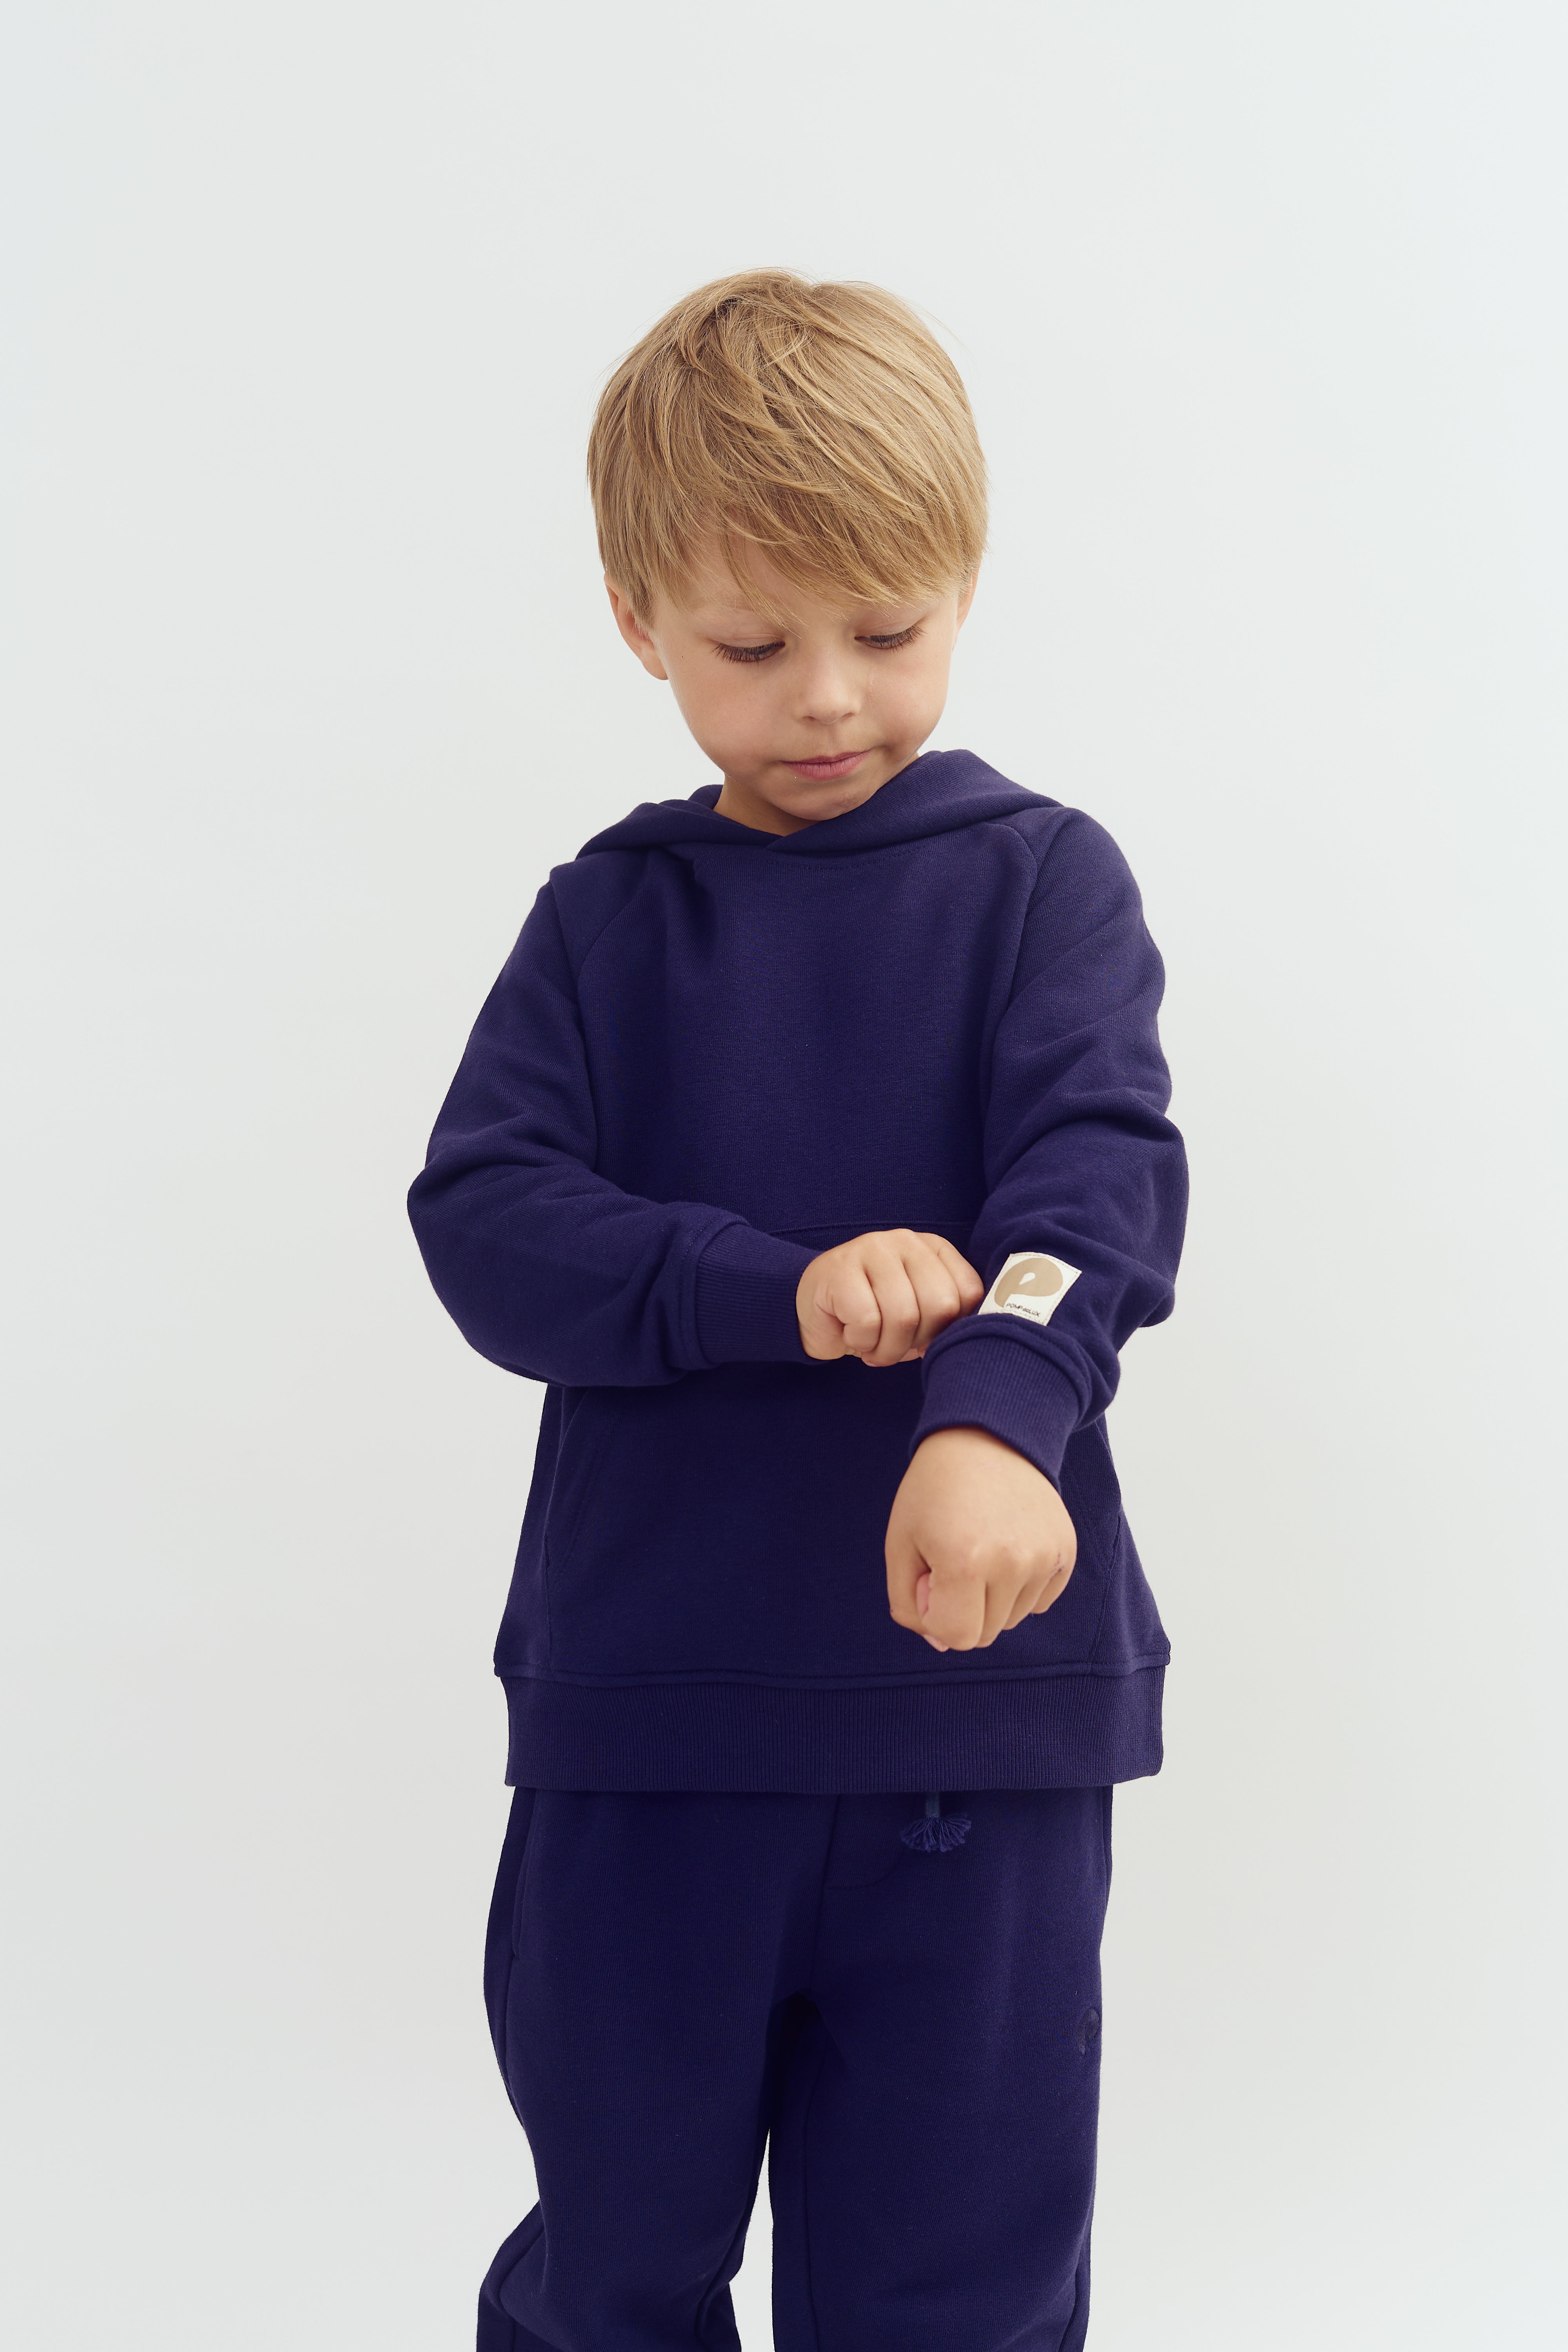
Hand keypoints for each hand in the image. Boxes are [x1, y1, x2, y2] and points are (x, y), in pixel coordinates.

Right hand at [796, 1230, 983, 1366]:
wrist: (813, 1308)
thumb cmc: (872, 1315)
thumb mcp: (917, 1314)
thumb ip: (945, 1318)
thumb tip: (964, 1343)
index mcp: (933, 1250)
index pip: (968, 1293)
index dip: (949, 1330)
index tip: (925, 1339)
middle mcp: (906, 1242)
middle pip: (940, 1305)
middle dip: (918, 1341)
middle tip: (895, 1347)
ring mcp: (872, 1249)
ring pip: (903, 1316)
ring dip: (886, 1349)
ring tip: (871, 1347)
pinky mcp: (840, 1268)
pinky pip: (867, 1321)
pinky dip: (861, 1342)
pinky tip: (850, 1335)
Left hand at [886, 1425, 1076, 1650]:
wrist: (986, 1436)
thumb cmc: (933, 1490)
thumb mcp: (900, 1543)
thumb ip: (909, 1604)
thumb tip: (944, 1643)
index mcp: (964, 1561)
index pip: (956, 1637)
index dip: (936, 1614)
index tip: (931, 1577)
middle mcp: (1013, 1562)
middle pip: (986, 1632)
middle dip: (964, 1608)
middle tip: (954, 1556)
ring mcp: (1045, 1556)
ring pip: (1013, 1618)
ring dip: (992, 1596)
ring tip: (982, 1545)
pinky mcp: (1066, 1550)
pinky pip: (1039, 1601)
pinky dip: (1021, 1586)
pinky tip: (1007, 1545)